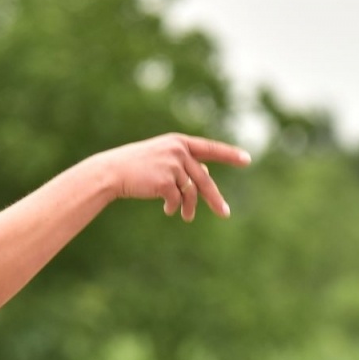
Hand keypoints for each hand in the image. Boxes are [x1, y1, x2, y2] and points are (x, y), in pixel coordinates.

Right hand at [97, 133, 250, 221]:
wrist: (111, 172)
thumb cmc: (135, 167)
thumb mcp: (161, 160)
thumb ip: (183, 165)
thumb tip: (207, 178)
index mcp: (178, 142)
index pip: (210, 148)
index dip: (229, 155)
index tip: (246, 159)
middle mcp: (178, 150)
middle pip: (204, 179)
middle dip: (214, 198)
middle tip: (225, 214)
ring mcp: (172, 164)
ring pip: (190, 192)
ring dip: (188, 207)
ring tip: (186, 217)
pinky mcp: (166, 181)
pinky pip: (177, 199)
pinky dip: (174, 207)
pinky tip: (167, 210)